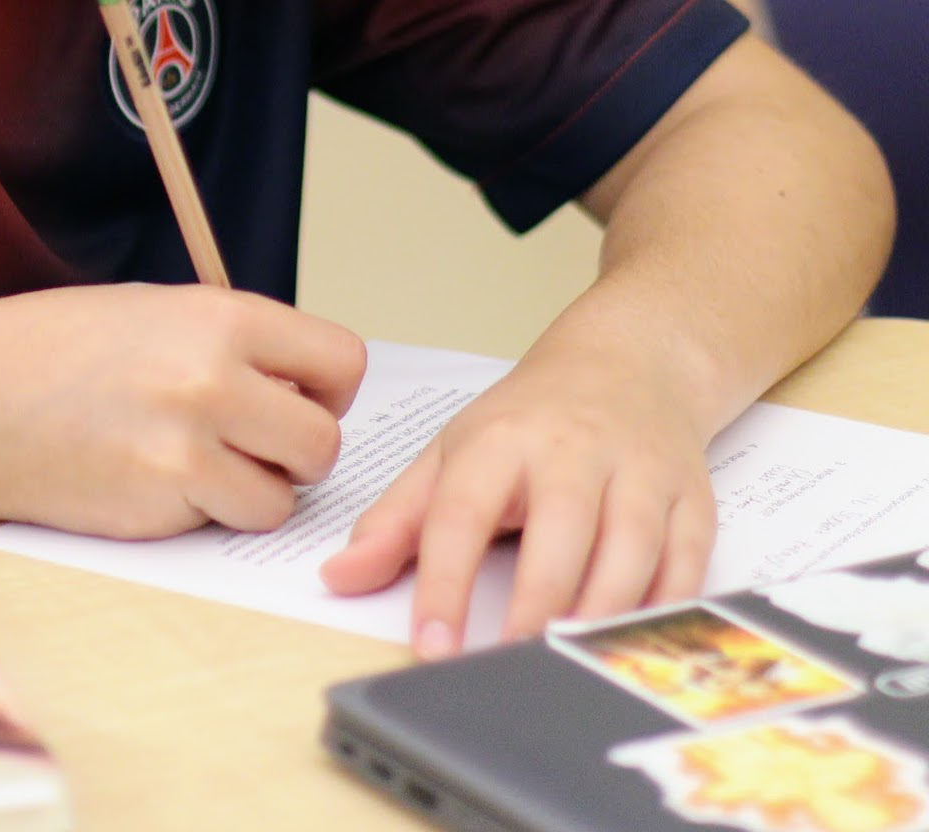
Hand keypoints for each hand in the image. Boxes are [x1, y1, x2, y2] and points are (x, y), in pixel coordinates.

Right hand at [0, 283, 364, 539]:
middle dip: (294, 450)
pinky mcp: (158, 509)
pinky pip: (225, 525)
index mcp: (218, 316)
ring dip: (252, 490)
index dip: (325, 389)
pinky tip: (151, 481)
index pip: (340, 361)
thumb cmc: (48, 348)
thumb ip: (230, 343)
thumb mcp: (153, 311)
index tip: (297, 397)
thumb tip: (297, 385)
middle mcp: (213, 379)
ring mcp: (186, 448)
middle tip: (247, 442)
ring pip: (283, 497)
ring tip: (195, 463)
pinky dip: (204, 515)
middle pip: (324, 442)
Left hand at [318, 345, 716, 657]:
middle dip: (535, 606)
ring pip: (629, 552)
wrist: (628, 363)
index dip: (444, 582)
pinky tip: (633, 646)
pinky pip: (688, 565)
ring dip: (599, 615)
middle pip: (558, 532)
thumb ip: (396, 520)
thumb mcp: (452, 453)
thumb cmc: (530, 420)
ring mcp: (639, 473)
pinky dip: (665, 611)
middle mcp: (571, 451)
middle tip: (510, 667)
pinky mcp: (693, 499)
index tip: (431, 643)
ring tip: (567, 664)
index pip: (462, 512)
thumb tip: (338, 577)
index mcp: (498, 440)